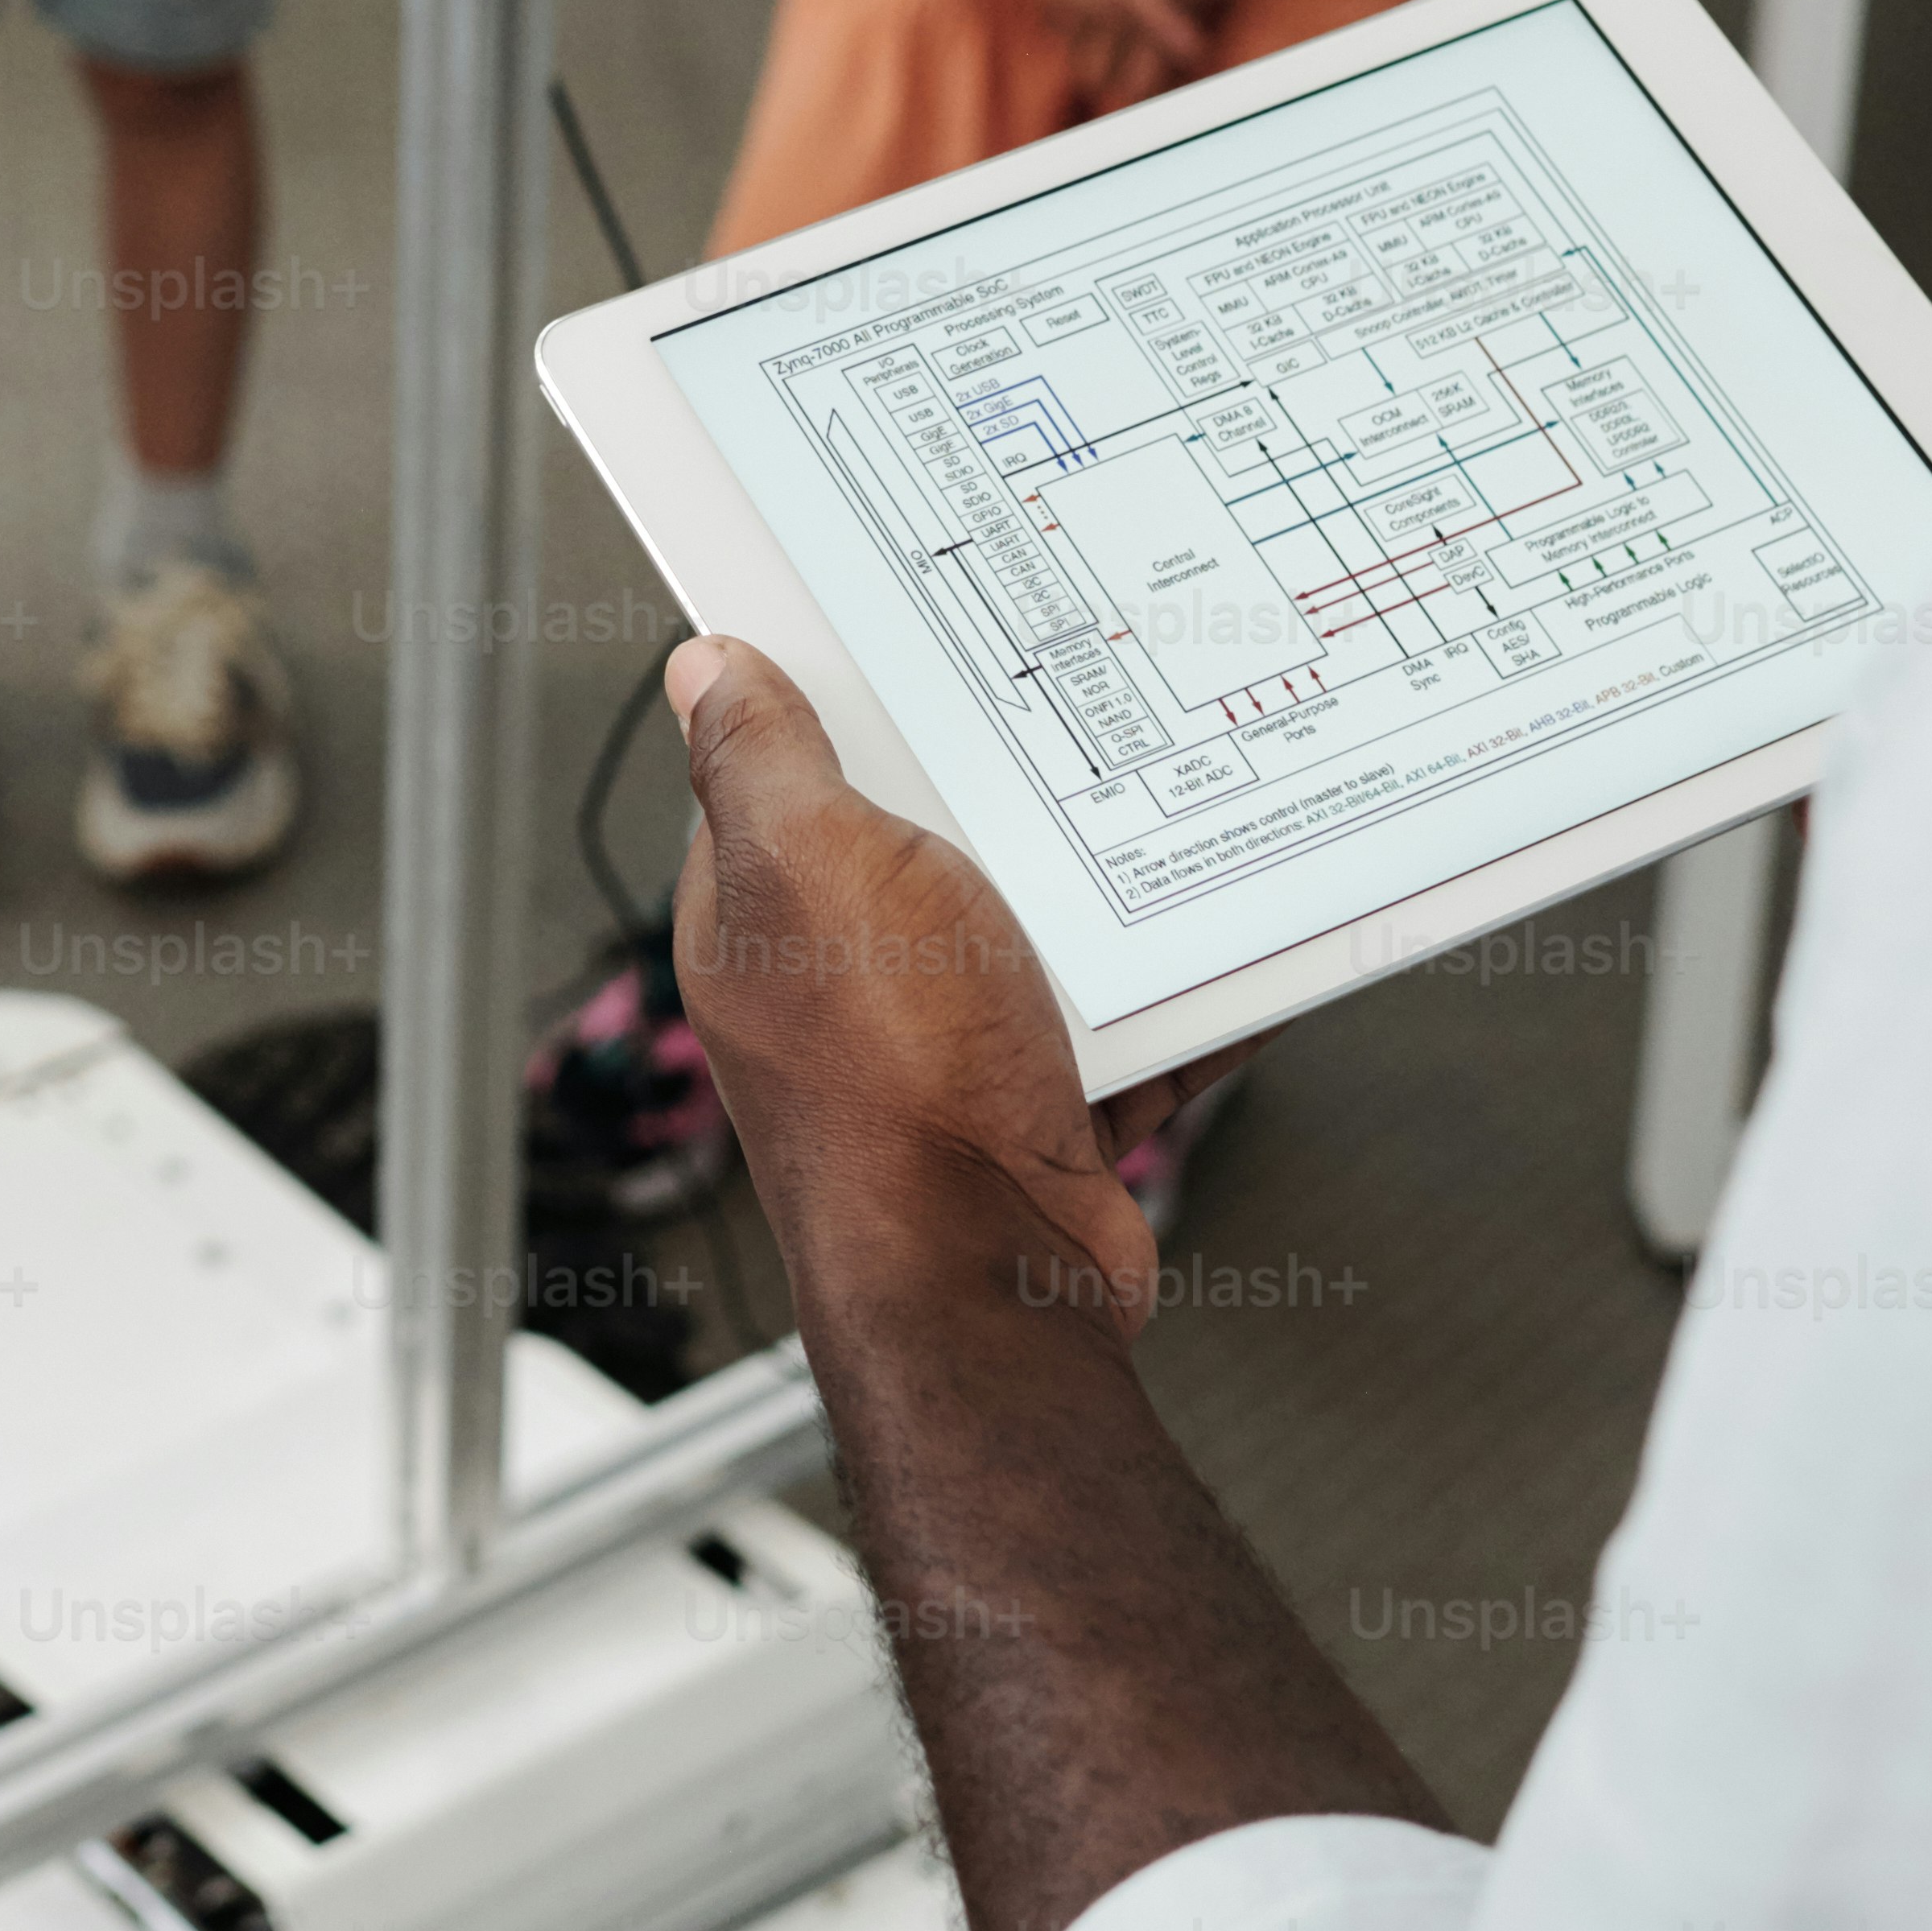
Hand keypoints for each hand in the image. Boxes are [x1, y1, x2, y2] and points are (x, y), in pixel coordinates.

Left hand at [661, 637, 1159, 1328]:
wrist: (993, 1286)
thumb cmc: (890, 1088)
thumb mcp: (812, 865)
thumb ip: (761, 762)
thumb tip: (704, 665)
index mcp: (762, 914)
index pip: (784, 775)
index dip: (843, 707)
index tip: (916, 644)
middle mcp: (843, 983)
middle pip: (925, 845)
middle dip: (998, 799)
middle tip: (1073, 727)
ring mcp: (942, 1051)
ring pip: (1033, 933)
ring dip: (1100, 901)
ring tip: (1165, 828)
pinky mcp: (1038, 1109)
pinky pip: (1121, 1030)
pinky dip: (1174, 1003)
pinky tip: (1227, 956)